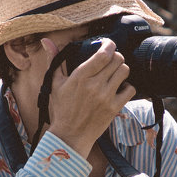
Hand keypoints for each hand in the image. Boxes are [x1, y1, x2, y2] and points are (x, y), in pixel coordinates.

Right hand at [46, 38, 135, 157]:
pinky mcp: (114, 108)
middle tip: (110, 61)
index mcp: (80, 76)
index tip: (108, 45)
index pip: (104, 53)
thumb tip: (46, 41)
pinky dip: (127, 87)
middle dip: (115, 56)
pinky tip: (118, 88)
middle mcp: (94, 85)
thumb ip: (55, 60)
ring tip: (114, 74)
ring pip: (125, 71)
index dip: (109, 45)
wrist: (70, 135)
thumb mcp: (55, 83)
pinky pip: (130, 89)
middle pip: (117, 59)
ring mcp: (106, 97)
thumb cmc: (62, 109)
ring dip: (121, 70)